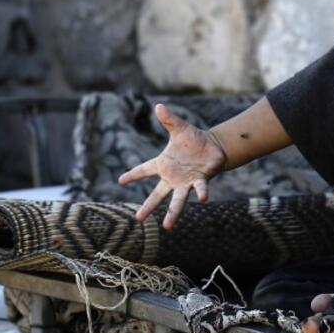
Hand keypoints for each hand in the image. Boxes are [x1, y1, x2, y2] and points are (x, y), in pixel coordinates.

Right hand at [117, 104, 226, 229]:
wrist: (213, 147)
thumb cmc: (193, 139)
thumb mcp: (179, 128)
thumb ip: (169, 120)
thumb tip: (158, 106)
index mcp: (164, 164)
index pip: (144, 169)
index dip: (133, 175)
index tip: (120, 181)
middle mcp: (172, 177)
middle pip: (157, 194)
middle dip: (148, 206)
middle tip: (138, 219)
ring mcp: (186, 182)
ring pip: (177, 199)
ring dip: (173, 212)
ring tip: (167, 226)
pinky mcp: (200, 181)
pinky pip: (200, 189)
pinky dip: (201, 193)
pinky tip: (203, 199)